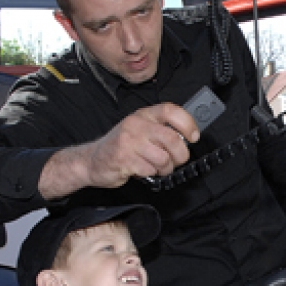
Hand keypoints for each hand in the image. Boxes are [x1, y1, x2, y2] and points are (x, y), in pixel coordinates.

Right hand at [39, 103, 199, 198]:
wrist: (92, 160)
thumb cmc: (121, 147)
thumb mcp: (141, 131)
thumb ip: (161, 131)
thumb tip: (187, 138)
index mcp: (143, 115)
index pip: (171, 111)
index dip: (187, 123)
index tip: (193, 136)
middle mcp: (136, 125)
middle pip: (172, 139)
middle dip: (180, 155)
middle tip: (176, 161)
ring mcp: (129, 141)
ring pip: (163, 158)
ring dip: (165, 168)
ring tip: (156, 167)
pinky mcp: (124, 159)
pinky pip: (150, 169)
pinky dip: (150, 174)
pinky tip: (142, 170)